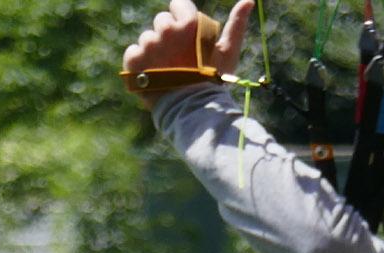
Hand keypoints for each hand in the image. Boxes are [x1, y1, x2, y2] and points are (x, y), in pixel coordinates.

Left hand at [122, 0, 256, 91]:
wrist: (192, 111)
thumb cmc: (213, 81)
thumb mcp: (227, 52)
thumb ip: (236, 24)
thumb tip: (249, 0)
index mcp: (188, 23)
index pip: (177, 4)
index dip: (181, 19)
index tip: (186, 37)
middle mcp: (166, 29)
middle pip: (161, 21)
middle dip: (168, 37)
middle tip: (179, 59)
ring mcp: (148, 44)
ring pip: (147, 39)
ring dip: (154, 51)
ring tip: (167, 71)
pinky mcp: (134, 59)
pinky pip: (133, 53)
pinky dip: (140, 63)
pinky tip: (152, 75)